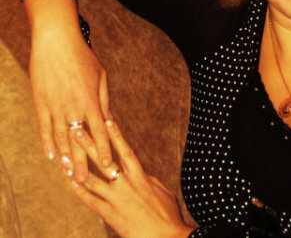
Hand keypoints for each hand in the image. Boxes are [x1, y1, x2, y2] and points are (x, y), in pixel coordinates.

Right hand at [26, 0, 112, 181]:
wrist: (56, 41)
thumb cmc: (83, 56)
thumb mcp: (100, 76)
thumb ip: (104, 100)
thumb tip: (109, 121)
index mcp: (91, 100)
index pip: (100, 132)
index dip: (103, 151)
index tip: (108, 167)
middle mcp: (74, 107)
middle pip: (80, 141)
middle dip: (84, 162)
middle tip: (86, 182)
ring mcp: (55, 106)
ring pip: (60, 138)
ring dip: (66, 158)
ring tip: (69, 175)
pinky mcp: (41, 103)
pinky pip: (44, 127)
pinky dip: (47, 143)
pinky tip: (51, 157)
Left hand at [72, 121, 194, 237]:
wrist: (166, 237)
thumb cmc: (168, 214)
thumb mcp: (162, 191)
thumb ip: (150, 179)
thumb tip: (143, 173)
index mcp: (141, 176)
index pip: (125, 150)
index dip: (116, 135)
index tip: (107, 121)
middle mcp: (126, 184)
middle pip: (104, 160)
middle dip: (89, 144)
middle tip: (76, 130)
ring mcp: (116, 199)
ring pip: (92, 180)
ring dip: (78, 168)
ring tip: (65, 158)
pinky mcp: (110, 215)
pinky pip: (92, 201)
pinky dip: (81, 192)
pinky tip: (72, 184)